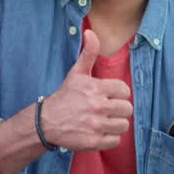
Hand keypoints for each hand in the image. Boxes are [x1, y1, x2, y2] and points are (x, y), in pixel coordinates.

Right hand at [38, 29, 132, 151]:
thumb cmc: (65, 96)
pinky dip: (109, 137)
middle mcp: (97, 107)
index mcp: (96, 88)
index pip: (124, 90)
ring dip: (115, 123)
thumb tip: (90, 32)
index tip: (110, 95)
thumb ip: (88, 53)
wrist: (47, 121)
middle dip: (118, 109)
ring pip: (123, 125)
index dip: (119, 93)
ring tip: (104, 120)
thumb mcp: (77, 73)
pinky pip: (115, 140)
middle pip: (127, 109)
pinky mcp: (94, 142)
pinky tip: (99, 131)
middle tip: (107, 109)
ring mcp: (96, 125)